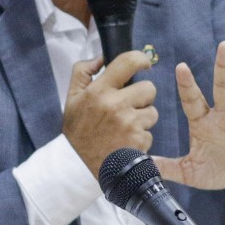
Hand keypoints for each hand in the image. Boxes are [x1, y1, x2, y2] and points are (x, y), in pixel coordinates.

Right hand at [63, 51, 157, 179]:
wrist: (78, 167)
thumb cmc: (78, 131)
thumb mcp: (71, 98)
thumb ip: (83, 72)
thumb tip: (101, 58)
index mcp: (99, 91)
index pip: (128, 62)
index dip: (141, 59)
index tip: (144, 63)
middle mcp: (116, 105)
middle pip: (149, 88)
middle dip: (142, 96)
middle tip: (128, 106)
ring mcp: (129, 124)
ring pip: (153, 112)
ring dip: (143, 118)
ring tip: (124, 127)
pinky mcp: (139, 142)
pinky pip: (150, 133)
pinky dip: (140, 138)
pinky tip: (125, 142)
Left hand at [156, 42, 224, 194]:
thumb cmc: (218, 171)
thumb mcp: (190, 172)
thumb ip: (167, 167)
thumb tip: (141, 165)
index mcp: (202, 121)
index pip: (193, 100)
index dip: (187, 85)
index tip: (181, 67)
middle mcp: (223, 114)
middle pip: (222, 86)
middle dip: (222, 66)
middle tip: (223, 45)